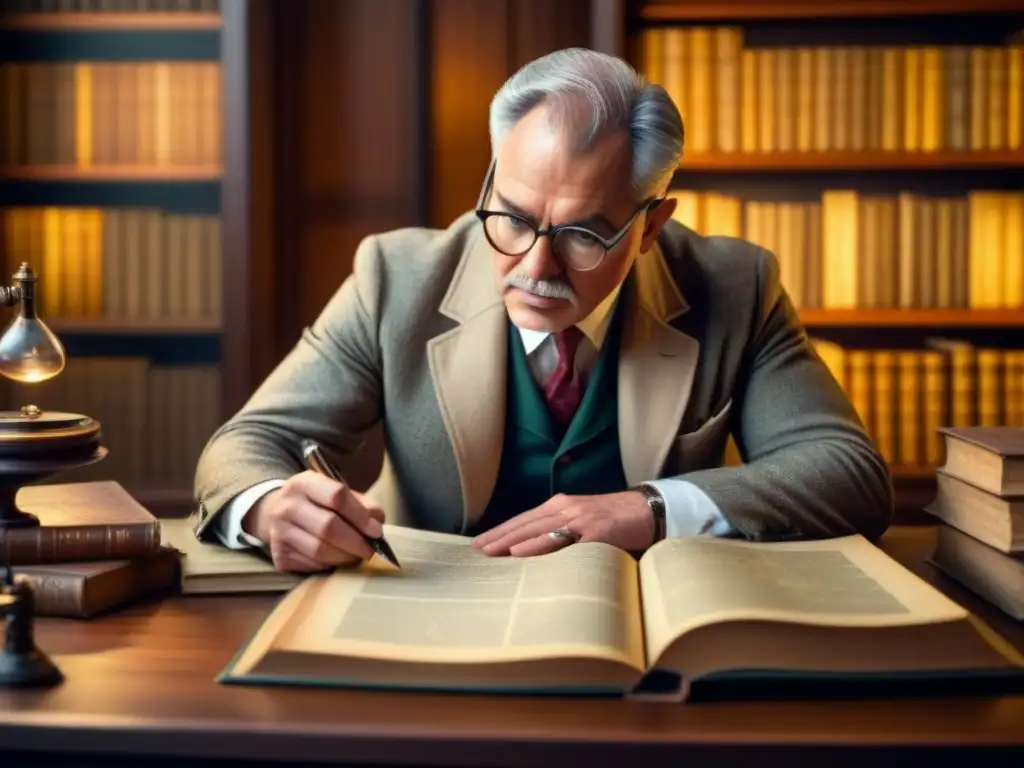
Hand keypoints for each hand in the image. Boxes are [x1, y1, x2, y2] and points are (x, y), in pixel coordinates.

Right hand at [243, 470, 384, 572]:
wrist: (278, 513)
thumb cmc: (317, 503)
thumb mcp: (336, 492)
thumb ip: (361, 504)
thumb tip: (377, 523)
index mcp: (304, 483)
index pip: (337, 497)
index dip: (360, 516)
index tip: (376, 530)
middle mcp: (287, 505)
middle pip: (328, 527)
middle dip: (356, 542)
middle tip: (370, 550)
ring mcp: (279, 531)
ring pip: (320, 550)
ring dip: (345, 556)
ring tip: (357, 555)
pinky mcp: (279, 555)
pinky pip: (312, 565)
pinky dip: (330, 565)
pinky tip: (337, 559)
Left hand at [472, 491, 654, 556]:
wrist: (647, 510)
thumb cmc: (612, 519)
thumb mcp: (581, 520)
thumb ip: (559, 531)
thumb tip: (530, 552)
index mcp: (559, 505)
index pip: (523, 519)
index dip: (500, 531)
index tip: (479, 543)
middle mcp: (565, 508)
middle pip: (525, 523)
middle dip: (498, 537)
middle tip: (475, 552)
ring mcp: (579, 518)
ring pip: (538, 530)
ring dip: (512, 542)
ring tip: (491, 553)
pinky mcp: (595, 531)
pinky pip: (563, 541)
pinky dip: (541, 546)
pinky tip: (523, 553)